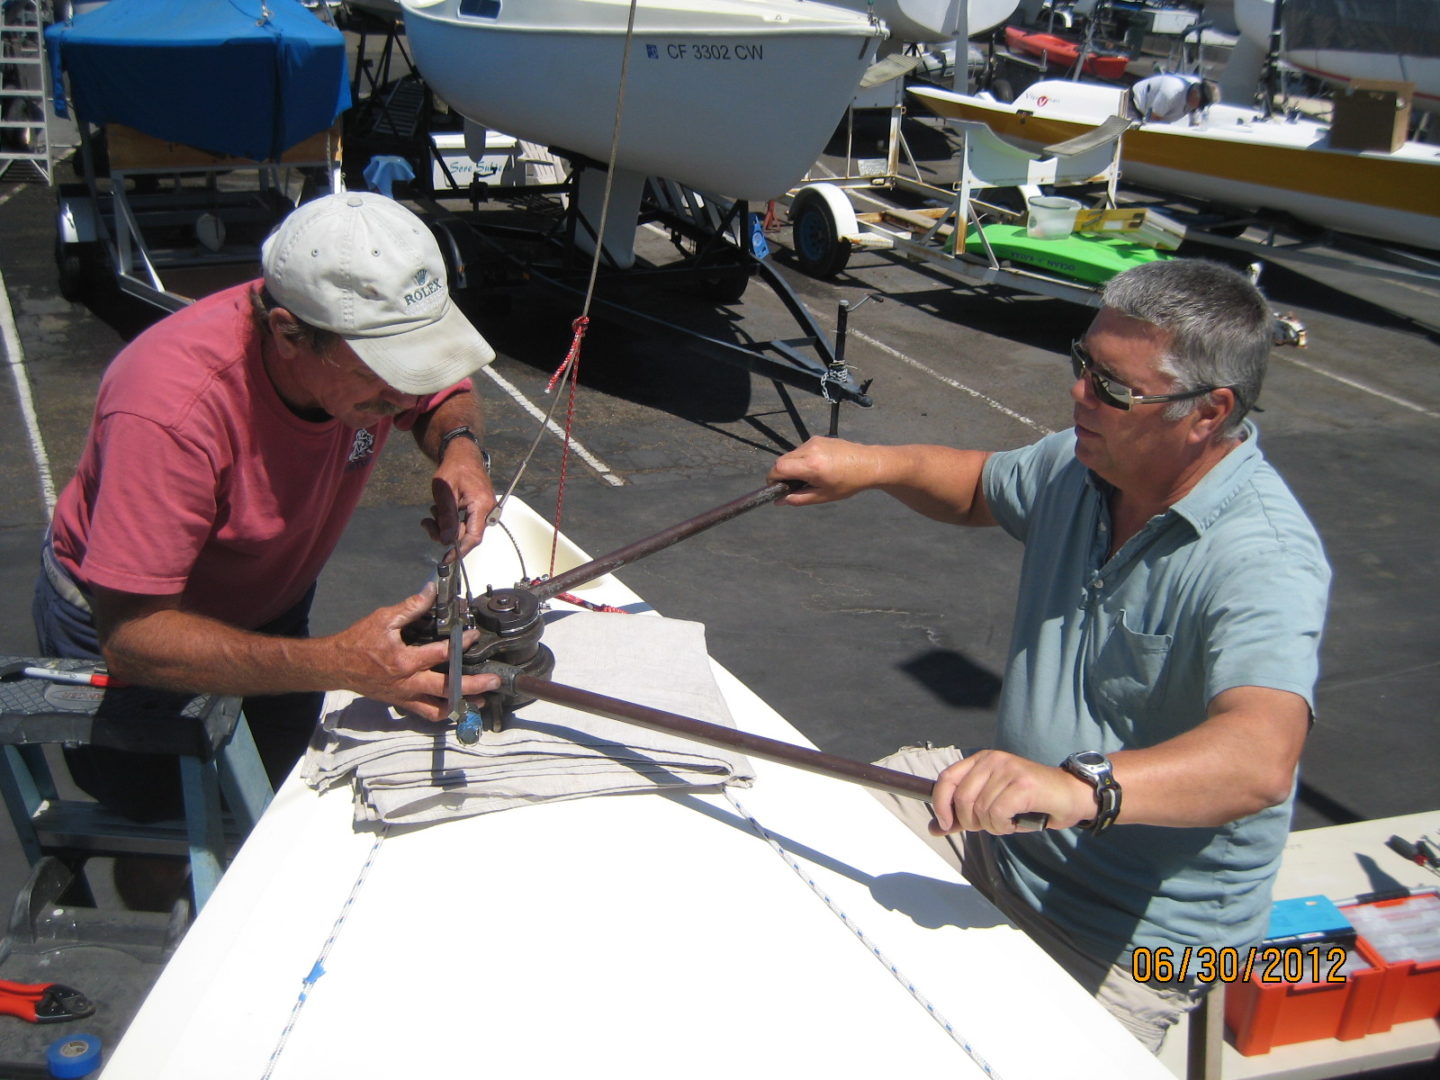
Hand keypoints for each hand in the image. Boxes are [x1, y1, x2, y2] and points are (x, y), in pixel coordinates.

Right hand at [330, 584, 500, 720]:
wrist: (335, 665)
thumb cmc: (358, 641)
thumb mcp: (383, 619)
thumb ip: (411, 607)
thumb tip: (430, 591)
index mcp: (404, 661)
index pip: (441, 653)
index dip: (461, 644)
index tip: (474, 635)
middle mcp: (408, 683)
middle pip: (448, 689)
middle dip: (474, 686)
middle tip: (494, 682)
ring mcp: (405, 697)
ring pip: (439, 708)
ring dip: (462, 705)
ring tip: (481, 701)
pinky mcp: (401, 703)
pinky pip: (425, 713)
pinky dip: (442, 711)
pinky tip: (455, 706)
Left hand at [423, 461, 495, 556]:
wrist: (462, 454)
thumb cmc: (454, 468)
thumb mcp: (444, 492)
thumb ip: (446, 518)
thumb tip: (445, 541)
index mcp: (481, 505)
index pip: (473, 536)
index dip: (459, 550)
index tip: (446, 559)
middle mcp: (488, 509)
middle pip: (467, 534)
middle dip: (445, 532)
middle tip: (427, 523)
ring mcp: (485, 509)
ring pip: (464, 529)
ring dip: (446, 525)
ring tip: (433, 510)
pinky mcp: (480, 509)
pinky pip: (466, 522)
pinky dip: (451, 520)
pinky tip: (441, 510)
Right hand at [767, 437, 880, 505]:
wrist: (869, 463)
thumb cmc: (848, 483)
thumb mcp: (823, 496)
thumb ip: (799, 499)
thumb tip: (779, 501)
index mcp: (812, 466)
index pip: (778, 468)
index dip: (773, 478)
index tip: (777, 487)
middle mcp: (810, 450)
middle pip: (781, 460)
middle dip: (782, 473)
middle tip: (793, 485)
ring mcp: (814, 442)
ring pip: (791, 454)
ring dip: (792, 466)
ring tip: (808, 477)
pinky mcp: (818, 438)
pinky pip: (801, 450)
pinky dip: (801, 459)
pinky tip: (816, 467)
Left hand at [928, 750, 1093, 835]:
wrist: (1071, 795)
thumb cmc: (1031, 802)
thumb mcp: (992, 805)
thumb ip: (963, 815)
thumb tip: (934, 828)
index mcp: (981, 759)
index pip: (947, 778)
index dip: (940, 804)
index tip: (944, 824)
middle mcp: (992, 760)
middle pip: (961, 799)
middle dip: (972, 822)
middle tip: (992, 825)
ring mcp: (1008, 770)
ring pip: (980, 810)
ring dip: (993, 827)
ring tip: (1008, 822)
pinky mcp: (1022, 784)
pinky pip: (997, 815)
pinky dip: (1004, 827)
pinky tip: (1016, 823)